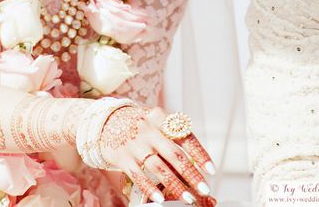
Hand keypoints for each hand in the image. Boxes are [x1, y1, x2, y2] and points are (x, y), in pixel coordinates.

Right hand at [99, 105, 216, 204]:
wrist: (107, 121)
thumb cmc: (140, 125)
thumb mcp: (156, 121)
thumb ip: (172, 136)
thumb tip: (196, 161)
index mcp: (161, 119)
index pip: (184, 136)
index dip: (200, 154)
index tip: (211, 170)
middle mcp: (148, 130)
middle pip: (174, 154)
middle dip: (191, 174)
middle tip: (204, 189)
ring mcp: (135, 144)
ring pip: (159, 168)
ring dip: (175, 185)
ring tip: (189, 198)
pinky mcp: (122, 157)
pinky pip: (138, 175)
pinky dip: (150, 188)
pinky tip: (160, 199)